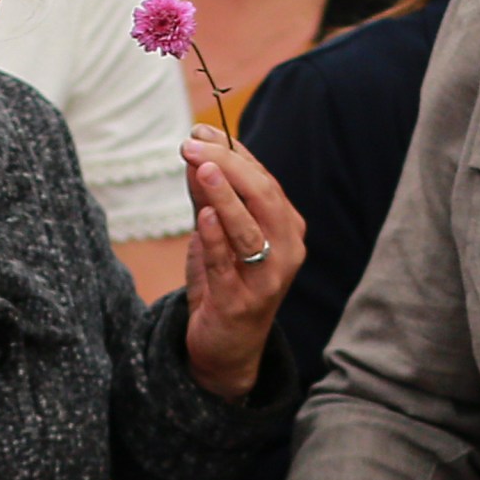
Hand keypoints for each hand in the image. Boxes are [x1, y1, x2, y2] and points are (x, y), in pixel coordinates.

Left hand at [181, 126, 303, 398]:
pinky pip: (228, 265)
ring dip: (226, 197)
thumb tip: (194, 151)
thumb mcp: (214, 232)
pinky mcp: (241, 303)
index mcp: (286, 227)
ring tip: (202, 169)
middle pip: (263, 198)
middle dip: (228, 167)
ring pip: (249, 230)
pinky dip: (216, 239)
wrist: (226, 347)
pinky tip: (202, 216)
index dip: (233, 153)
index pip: (263, 180)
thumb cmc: (224, 282)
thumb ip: (207, 196)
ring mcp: (267, 279)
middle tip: (193, 145)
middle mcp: (286, 250)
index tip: (200, 132)